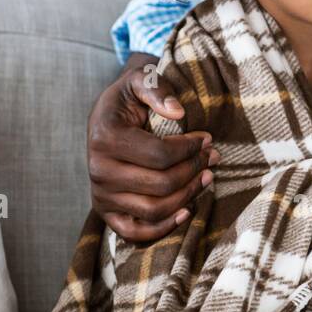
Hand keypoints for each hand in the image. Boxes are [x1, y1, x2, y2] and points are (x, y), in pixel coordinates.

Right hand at [88, 53, 219, 242]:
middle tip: (213, 157)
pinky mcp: (105, 212)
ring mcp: (101, 194)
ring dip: (187, 196)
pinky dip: (163, 227)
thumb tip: (178, 112)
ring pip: (154, 210)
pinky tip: (186, 210)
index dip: (190, 149)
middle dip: (194, 170)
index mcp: (104, 138)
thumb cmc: (129, 97)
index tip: (207, 139)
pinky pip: (135, 232)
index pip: (160, 155)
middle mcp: (98, 170)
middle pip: (161, 184)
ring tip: (206, 177)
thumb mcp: (140, 79)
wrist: (106, 117)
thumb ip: (157, 88)